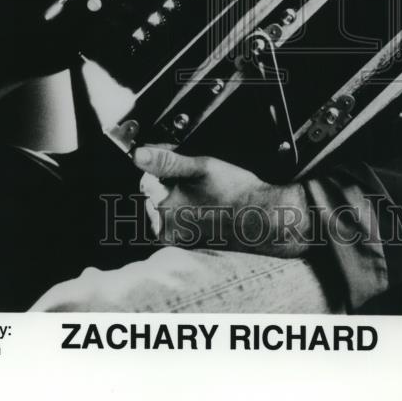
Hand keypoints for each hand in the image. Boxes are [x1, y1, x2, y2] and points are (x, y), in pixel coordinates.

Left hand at [133, 145, 310, 256]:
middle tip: (199, 182)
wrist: (263, 220)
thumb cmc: (236, 192)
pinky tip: (205, 208)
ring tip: (204, 196)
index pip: (146, 179)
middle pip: (154, 195)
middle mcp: (166, 229)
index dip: (165, 168)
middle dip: (169, 185)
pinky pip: (177, 223)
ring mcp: (176, 240)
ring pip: (165, 209)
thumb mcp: (201, 167)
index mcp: (164, 208)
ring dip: (177, 199)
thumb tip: (138, 155)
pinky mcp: (187, 246)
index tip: (185, 167)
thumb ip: (166, 160)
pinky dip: (185, 213)